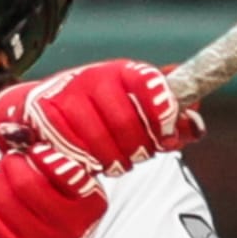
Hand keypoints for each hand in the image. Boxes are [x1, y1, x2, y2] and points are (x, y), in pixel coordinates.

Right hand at [0, 60, 203, 175]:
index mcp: (122, 72)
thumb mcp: (139, 113)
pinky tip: (90, 165)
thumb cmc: (100, 115)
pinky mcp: (42, 114)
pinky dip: (85, 164)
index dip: (163, 110)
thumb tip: (195, 123)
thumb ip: (171, 119)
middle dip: (139, 148)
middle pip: (125, 121)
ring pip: (98, 140)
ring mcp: (66, 94)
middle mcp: (93, 77)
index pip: (148, 82)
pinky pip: (70, 149)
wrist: (40, 113)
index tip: (168, 133)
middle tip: (140, 157)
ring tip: (116, 164)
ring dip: (113, 161)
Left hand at [0, 145, 108, 237]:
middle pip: (27, 184)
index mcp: (90, 203)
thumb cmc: (59, 210)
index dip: (43, 157)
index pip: (65, 173)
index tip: (35, 151)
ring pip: (4, 199)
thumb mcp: (68, 183)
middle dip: (11, 164)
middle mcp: (70, 226)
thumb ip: (51, 155)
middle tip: (8, 159)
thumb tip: (14, 130)